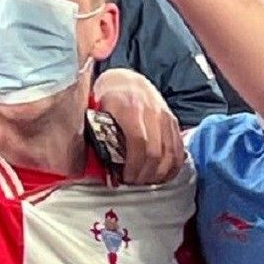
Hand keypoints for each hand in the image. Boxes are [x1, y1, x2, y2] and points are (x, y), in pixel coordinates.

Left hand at [92, 68, 183, 184]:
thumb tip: (84, 161)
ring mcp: (165, 114)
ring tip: (145, 181)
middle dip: (144, 173)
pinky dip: (173, 166)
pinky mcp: (173, 121)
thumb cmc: (105, 98)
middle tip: (133, 182)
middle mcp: (151, 109)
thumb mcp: (94, 109)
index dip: (133, 164)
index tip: (125, 177)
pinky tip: (161, 176)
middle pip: (155, 151)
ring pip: (171, 152)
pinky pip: (179, 148)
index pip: (138, 140)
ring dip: (159, 173)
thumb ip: (92, 132)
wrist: (125, 80)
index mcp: (128, 106)